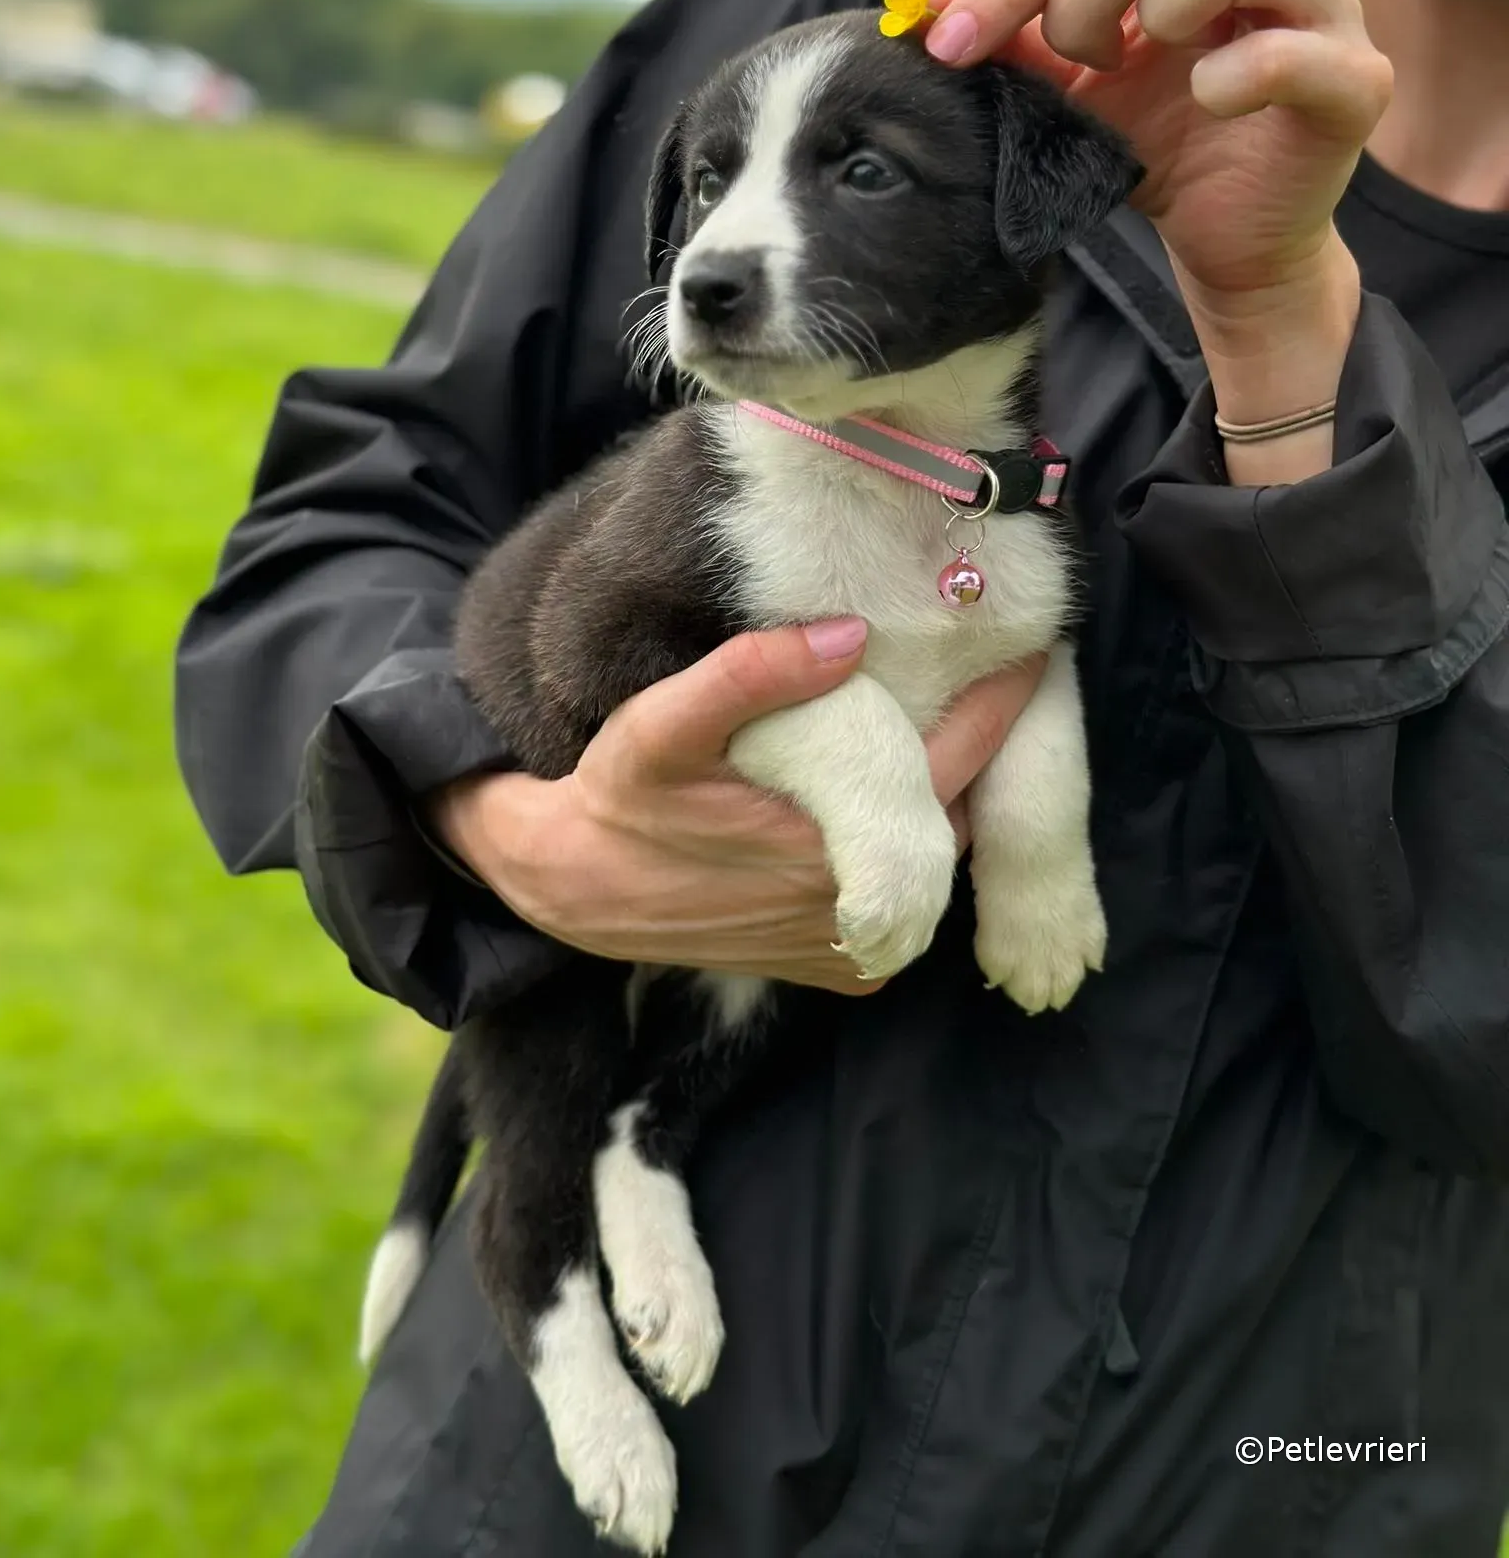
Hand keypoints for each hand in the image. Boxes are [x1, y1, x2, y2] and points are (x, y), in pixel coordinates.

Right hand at [430, 623, 1047, 994]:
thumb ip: (749, 674)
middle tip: (998, 683)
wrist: (575, 889)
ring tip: (958, 734)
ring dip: (952, 804)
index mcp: (829, 839)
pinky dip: (918, 860)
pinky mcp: (840, 968)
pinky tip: (900, 806)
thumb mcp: (661, 723)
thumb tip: (850, 637)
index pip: (955, 766)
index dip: (996, 708)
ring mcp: (852, 946)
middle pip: (960, 817)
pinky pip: (912, 909)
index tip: (1030, 653)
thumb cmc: (621, 797)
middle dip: (984, 753)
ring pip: (941, 866)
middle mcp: (855, 905)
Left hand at [924, 0, 1390, 473]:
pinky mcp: (1356, 82)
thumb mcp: (1074, 83)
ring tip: (1136, 67)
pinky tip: (1205, 105)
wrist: (1225, 239)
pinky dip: (1231, 77)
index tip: (948, 43)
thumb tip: (920, 9)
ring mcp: (1325, 8)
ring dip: (1159, 5)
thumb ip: (1015, 38)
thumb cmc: (1160, 142)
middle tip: (1070, 61)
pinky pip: (1292, 50)